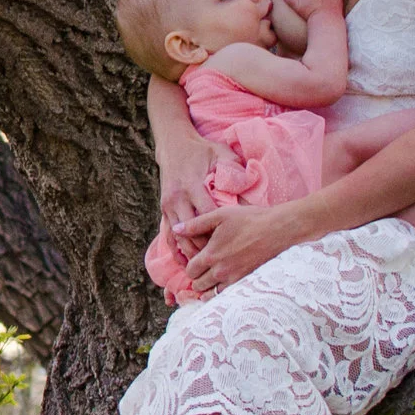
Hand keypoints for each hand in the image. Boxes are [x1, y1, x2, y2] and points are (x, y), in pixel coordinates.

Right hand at [156, 136, 231, 262]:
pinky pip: (168, 235)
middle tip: (221, 263)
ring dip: (190, 254)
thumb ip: (234, 169)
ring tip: (205, 268)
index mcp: (191, 186)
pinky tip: (184, 263)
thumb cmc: (202, 150)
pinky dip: (176, 250)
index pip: (206, 215)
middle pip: (190, 232)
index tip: (233, 246)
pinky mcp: (164, 210)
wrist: (174, 146)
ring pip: (178, 237)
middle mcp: (177, 198)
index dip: (218, 233)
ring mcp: (167, 206)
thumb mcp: (220, 154)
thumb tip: (250, 188)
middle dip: (205, 249)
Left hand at [173, 199, 301, 294]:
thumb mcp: (219, 215)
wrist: (279, 229)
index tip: (195, 259)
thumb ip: (195, 224)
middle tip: (202, 269)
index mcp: (211, 255)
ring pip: (211, 294)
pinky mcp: (246, 282)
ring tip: (211, 277)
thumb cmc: (249, 219)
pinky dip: (221, 292)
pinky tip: (224, 282)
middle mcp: (221, 271)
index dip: (190, 265)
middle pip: (198, 285)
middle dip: (197, 278)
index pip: (190, 270)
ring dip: (208, 287)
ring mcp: (234, 279)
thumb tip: (175, 229)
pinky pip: (227, 295)